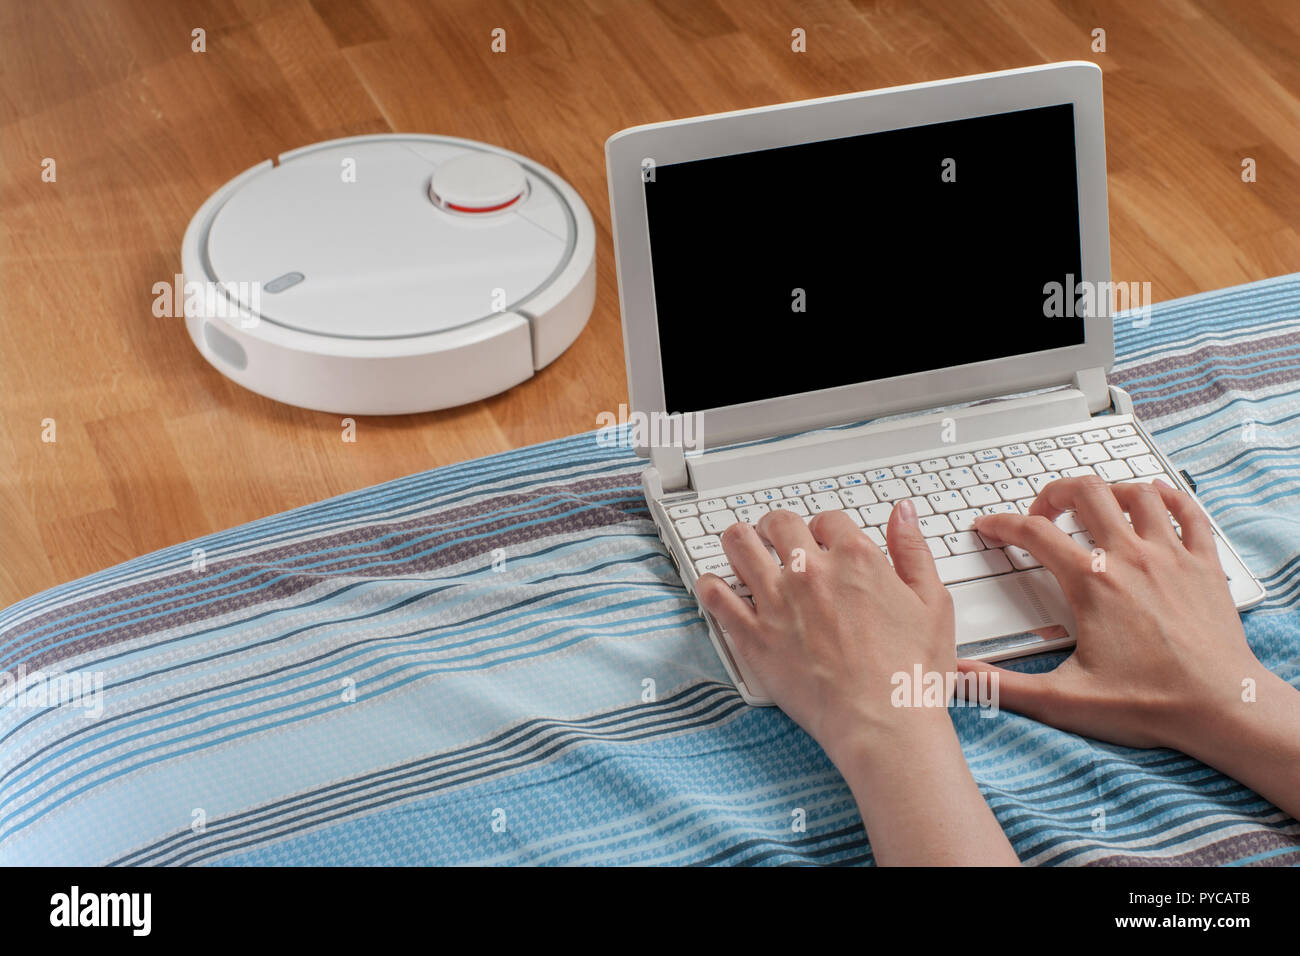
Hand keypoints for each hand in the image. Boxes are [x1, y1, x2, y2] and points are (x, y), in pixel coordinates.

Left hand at [695, 499, 954, 761]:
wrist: (883, 723)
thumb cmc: (911, 673)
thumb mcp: (932, 603)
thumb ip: (913, 551)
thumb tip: (902, 513)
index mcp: (856, 559)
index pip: (828, 519)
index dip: (824, 527)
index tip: (821, 539)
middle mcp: (811, 572)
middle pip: (778, 523)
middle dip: (776, 526)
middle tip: (775, 536)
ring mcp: (777, 602)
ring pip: (740, 545)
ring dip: (739, 540)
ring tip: (741, 546)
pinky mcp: (754, 635)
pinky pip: (716, 596)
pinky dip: (710, 585)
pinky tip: (715, 585)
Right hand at [962, 475, 1299, 818]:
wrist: (1222, 709)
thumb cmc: (1151, 704)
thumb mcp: (1064, 700)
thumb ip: (1004, 686)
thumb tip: (958, 677)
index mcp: (1091, 583)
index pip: (1033, 533)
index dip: (1001, 524)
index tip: (989, 527)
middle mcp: (1130, 559)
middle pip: (1085, 493)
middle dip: (1053, 493)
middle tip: (1041, 513)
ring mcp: (1171, 557)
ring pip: (1136, 493)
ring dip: (1108, 490)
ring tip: (1093, 506)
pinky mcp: (1204, 566)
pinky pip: (1188, 512)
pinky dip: (1168, 497)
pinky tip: (1155, 500)